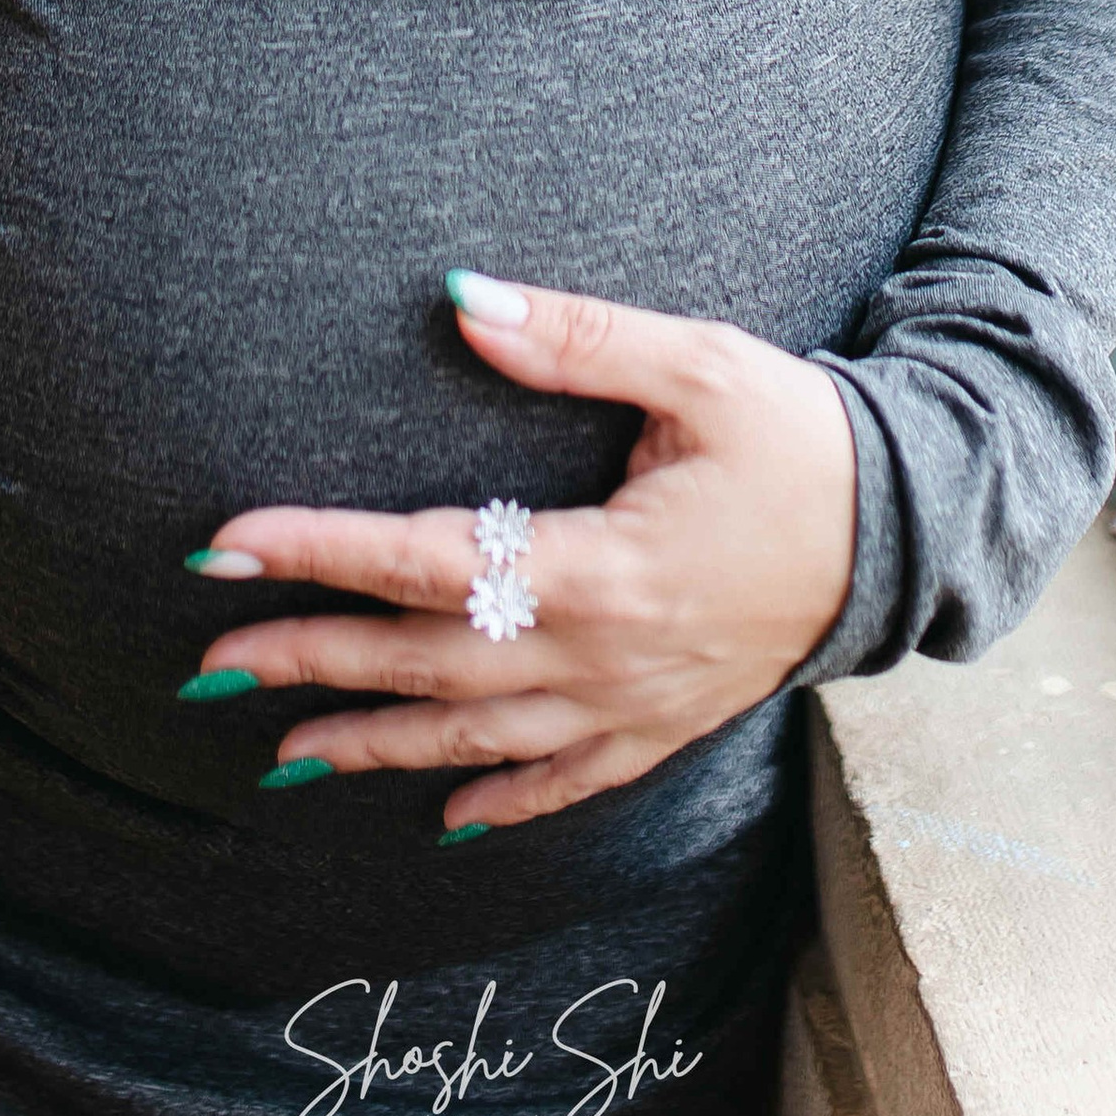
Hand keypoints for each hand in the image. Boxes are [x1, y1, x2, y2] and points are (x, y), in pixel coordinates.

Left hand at [181, 274, 857, 833]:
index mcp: (602, 566)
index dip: (320, 554)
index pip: (425, 561)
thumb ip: (574, 338)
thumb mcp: (697, 363)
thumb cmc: (800, 435)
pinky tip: (442, 818)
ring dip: (376, 747)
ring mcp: (635, 703)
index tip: (228, 551)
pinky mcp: (667, 723)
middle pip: (427, 665)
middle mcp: (604, 654)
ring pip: (478, 738)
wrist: (907, 526)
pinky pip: (566, 781)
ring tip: (283, 760)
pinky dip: (499, 802)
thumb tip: (462, 298)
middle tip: (208, 668)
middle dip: (312, 664)